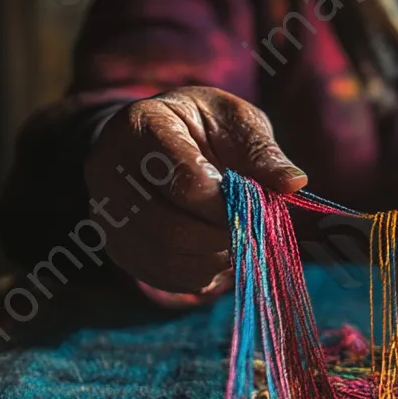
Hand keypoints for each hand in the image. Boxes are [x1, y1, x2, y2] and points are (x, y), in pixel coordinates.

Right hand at [84, 86, 305, 292]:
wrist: (162, 141)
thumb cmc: (206, 127)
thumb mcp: (236, 121)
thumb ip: (261, 152)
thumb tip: (293, 184)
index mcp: (141, 126)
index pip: (185, 181)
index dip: (228, 204)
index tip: (257, 206)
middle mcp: (108, 170)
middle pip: (170, 228)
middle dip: (222, 236)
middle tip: (251, 229)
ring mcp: (105, 212)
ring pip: (164, 257)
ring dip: (213, 257)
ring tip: (235, 237)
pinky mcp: (116, 245)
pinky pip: (159, 277)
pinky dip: (198, 272)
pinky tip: (215, 251)